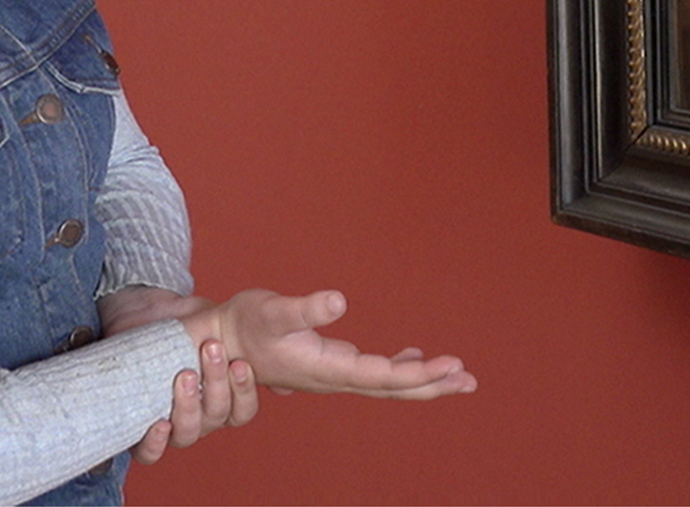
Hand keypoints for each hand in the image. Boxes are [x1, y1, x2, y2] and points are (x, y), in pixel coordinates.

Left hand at [101, 288, 260, 462]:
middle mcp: (204, 418)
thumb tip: (285, 386)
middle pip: (217, 416)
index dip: (242, 391)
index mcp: (228, 402)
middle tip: (211, 350)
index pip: (242, 411)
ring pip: (188, 433)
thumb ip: (261, 351)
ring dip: (189, 406)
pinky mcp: (145, 424)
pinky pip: (150, 452)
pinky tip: (159, 422)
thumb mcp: (233, 331)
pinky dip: (155, 442)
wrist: (158, 321)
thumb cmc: (200, 328)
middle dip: (216, 384)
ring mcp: (176, 423)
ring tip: (185, 374)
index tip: (240, 363)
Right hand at [190, 289, 475, 400]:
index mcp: (325, 368)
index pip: (381, 376)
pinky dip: (399, 370)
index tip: (450, 365)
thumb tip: (339, 300)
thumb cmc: (244, 324)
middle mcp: (334, 377)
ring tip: (458, 376)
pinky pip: (374, 374)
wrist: (218, 343)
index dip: (417, 374)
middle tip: (470, 380)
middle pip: (392, 388)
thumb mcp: (271, 310)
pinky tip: (414, 360)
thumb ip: (304, 308)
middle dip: (432, 385)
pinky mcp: (331, 365)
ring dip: (422, 380)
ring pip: (385, 383)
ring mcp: (334, 374)